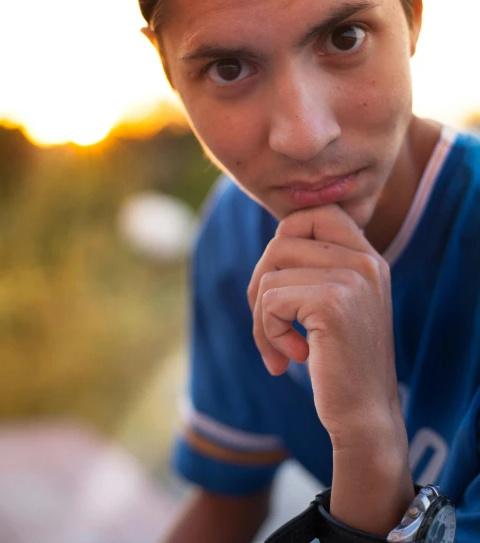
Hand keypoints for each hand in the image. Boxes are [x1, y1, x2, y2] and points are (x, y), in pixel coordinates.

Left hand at [247, 204, 400, 447]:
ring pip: (270, 272)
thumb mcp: (337, 304)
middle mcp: (365, 260)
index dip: (285, 239)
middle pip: (282, 239)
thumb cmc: (341, 363)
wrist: (366, 417)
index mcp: (368, 257)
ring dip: (261, 317)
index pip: (316, 213)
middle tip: (270, 322)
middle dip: (262, 282)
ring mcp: (352, 277)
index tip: (283, 283)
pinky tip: (292, 357)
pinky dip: (266, 331)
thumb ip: (317, 268)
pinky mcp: (332, 300)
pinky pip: (270, 299)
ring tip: (281, 348)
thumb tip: (275, 239)